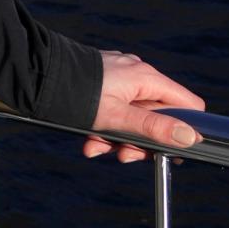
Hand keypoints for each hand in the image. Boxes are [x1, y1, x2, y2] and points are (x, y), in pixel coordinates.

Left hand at [82, 50, 205, 161]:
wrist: (38, 74)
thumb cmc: (77, 94)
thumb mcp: (118, 117)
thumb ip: (154, 127)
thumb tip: (190, 137)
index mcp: (147, 78)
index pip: (188, 104)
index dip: (184, 129)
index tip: (168, 150)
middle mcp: (137, 72)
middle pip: (158, 115)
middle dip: (141, 140)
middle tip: (124, 155)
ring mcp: (119, 76)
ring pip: (133, 116)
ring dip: (118, 138)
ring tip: (96, 148)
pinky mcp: (103, 81)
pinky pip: (115, 109)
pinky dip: (105, 127)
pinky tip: (90, 141)